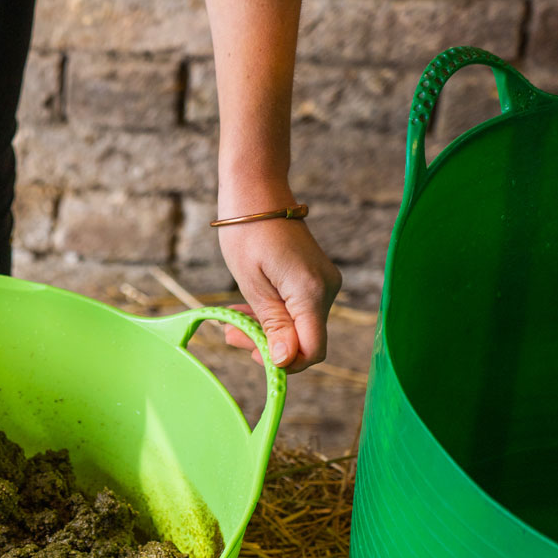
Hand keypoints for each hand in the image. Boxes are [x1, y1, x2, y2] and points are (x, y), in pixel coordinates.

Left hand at [215, 206, 341, 373]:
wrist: (257, 194)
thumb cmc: (247, 234)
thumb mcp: (252, 285)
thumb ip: (272, 325)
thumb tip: (286, 361)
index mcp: (311, 292)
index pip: (312, 350)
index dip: (285, 363)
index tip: (252, 354)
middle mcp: (327, 289)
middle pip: (305, 341)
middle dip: (268, 346)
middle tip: (231, 335)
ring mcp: (324, 284)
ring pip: (299, 328)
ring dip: (266, 331)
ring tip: (232, 322)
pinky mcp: (316, 280)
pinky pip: (298, 311)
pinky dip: (273, 316)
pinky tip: (246, 310)